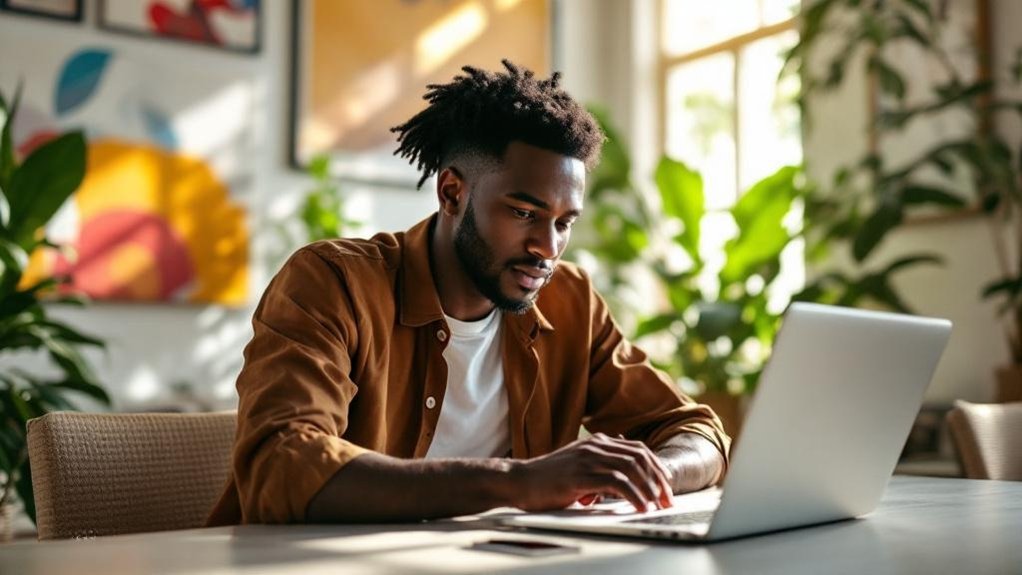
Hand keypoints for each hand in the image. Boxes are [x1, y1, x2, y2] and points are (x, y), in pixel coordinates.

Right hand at [511, 433, 673, 512]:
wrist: (519, 481)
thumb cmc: (548, 478)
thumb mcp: (578, 465)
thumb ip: (599, 464)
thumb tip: (622, 473)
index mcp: (596, 442)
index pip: (637, 449)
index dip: (655, 465)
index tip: (666, 483)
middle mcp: (595, 446)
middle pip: (639, 457)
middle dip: (658, 479)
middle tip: (667, 499)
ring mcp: (588, 459)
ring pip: (631, 469)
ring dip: (649, 488)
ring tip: (657, 505)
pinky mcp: (581, 475)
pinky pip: (617, 483)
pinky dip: (634, 495)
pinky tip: (640, 506)